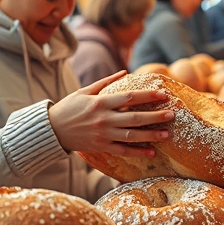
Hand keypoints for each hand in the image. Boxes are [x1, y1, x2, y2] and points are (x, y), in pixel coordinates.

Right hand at [48, 71, 173, 157]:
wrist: (51, 130)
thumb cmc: (69, 107)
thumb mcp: (85, 91)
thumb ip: (106, 82)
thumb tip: (125, 72)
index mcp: (101, 102)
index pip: (129, 97)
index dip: (147, 96)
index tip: (163, 95)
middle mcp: (104, 119)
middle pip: (134, 117)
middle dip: (155, 116)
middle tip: (172, 115)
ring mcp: (103, 134)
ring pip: (131, 135)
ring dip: (151, 136)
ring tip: (167, 134)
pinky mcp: (101, 147)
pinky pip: (122, 151)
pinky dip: (137, 152)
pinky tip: (151, 152)